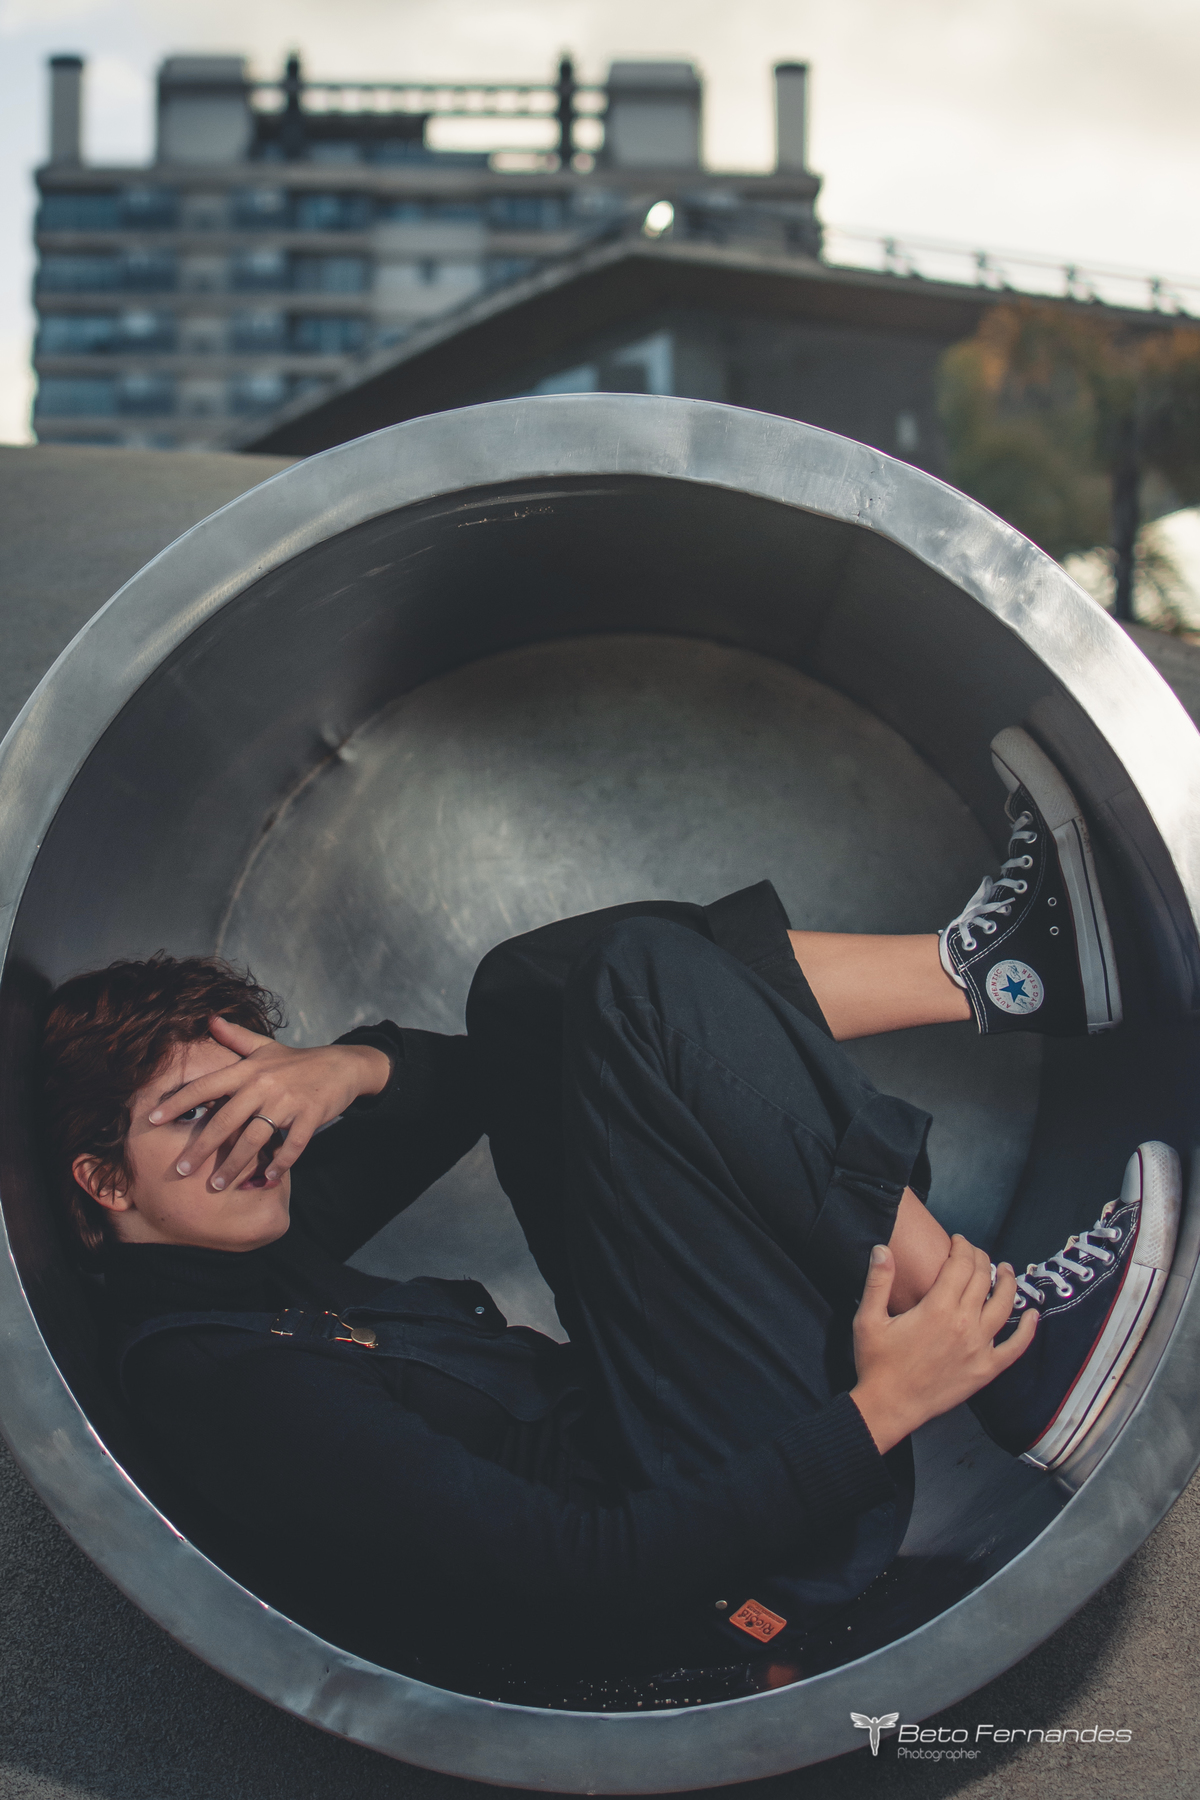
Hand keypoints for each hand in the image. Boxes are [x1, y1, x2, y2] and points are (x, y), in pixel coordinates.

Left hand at [146, 1016, 390, 1190]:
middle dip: (200, 1148)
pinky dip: (280, 1164)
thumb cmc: (296, 1060)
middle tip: (179, 1170)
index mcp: (249, 1070)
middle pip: (225, 1121)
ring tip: (216, 1185)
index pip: (206, 1086)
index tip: (153, 1118)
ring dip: (234, 1165)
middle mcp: (264, 1085)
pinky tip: (268, 1178)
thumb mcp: (265, 1047)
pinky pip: (292, 1145)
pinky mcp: (310, 1116)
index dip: (178, 1102)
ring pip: (254, 1139)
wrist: (341, 1065)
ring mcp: (288, 1101)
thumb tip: (209, 1019)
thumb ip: (235, 1037)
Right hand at [849, 1236, 1036, 1453]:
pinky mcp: (986, 1370)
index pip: (960, 1264)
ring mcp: (979, 1348)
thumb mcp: (868, 1318)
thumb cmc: (876, 1363)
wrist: (889, 1406)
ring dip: (1007, 1283)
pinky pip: (1015, 1348)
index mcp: (937, 1308)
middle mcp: (964, 1324)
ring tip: (1006, 1270)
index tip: (957, 1240)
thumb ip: (877, 1281)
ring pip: (1003, 1305)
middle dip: (981, 1259)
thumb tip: (883, 1248)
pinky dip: (1027, 1330)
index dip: (961, 1247)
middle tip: (975, 1252)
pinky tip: (1032, 1316)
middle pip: (982, 1279)